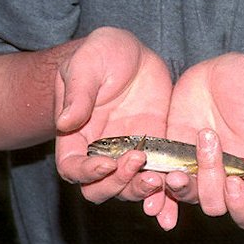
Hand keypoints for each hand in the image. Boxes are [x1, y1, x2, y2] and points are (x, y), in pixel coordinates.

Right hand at [52, 27, 176, 218]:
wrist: (135, 52)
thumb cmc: (102, 53)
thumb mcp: (87, 65)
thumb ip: (78, 94)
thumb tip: (65, 122)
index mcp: (76, 134)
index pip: (72, 167)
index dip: (86, 173)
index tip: (107, 162)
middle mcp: (100, 151)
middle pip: (98, 188)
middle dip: (116, 185)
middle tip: (137, 162)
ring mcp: (128, 153)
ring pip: (128, 189)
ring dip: (141, 191)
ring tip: (159, 178)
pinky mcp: (155, 150)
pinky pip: (158, 176)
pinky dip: (166, 188)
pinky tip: (178, 183)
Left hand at [161, 54, 243, 229]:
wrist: (222, 69)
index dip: (242, 207)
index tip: (236, 183)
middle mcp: (224, 178)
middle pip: (215, 205)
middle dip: (210, 182)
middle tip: (209, 139)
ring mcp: (195, 169)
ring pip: (186, 196)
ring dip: (180, 189)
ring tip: (176, 171)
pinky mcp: (171, 156)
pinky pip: (160, 182)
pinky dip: (153, 190)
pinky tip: (149, 185)